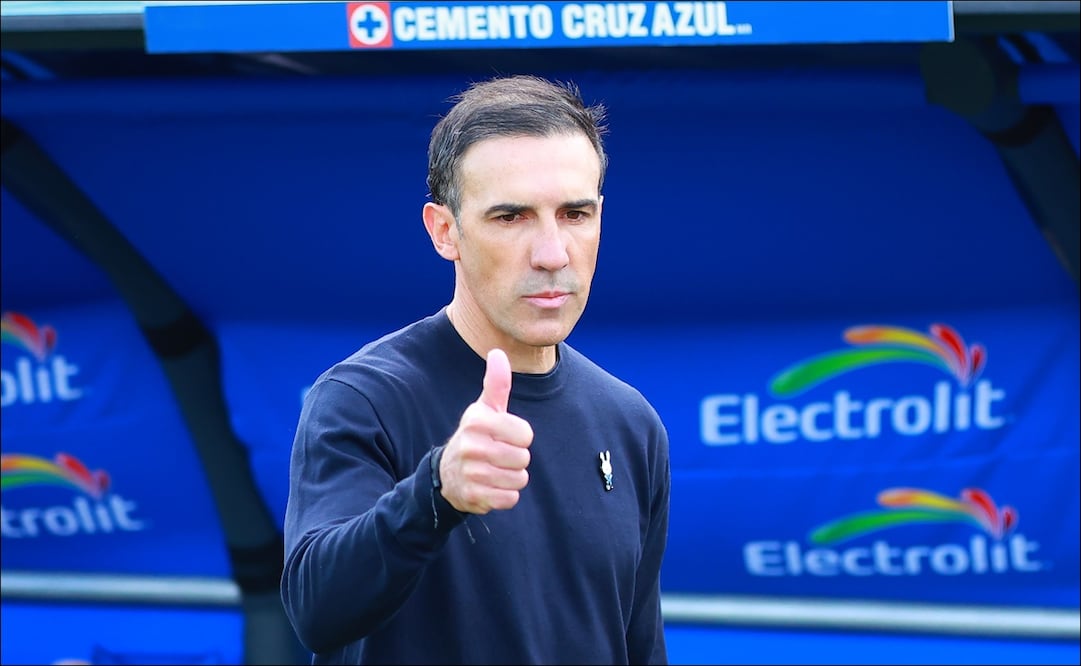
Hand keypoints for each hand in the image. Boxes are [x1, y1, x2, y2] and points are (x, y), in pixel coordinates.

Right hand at [439, 348, 532, 513]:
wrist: (447, 473)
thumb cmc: (476, 436)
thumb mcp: (484, 408)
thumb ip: (496, 383)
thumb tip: (498, 352)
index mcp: (477, 421)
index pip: (525, 435)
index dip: (520, 437)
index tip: (504, 437)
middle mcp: (471, 446)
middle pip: (524, 458)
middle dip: (516, 460)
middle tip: (498, 456)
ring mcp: (470, 472)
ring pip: (518, 479)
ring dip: (511, 478)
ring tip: (494, 471)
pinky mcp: (473, 496)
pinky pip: (510, 499)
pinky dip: (505, 496)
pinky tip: (490, 487)